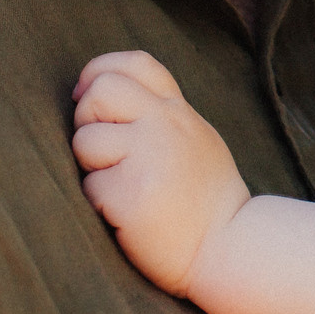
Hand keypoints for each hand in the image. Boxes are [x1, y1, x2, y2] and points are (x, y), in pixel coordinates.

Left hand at [72, 51, 251, 296]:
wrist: (230, 249)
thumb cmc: (204, 200)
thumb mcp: (194, 140)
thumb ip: (159, 114)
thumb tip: (98, 92)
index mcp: (179, 111)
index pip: (135, 64)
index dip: (100, 71)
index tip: (87, 96)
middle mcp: (166, 124)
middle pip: (100, 91)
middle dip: (86, 120)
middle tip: (103, 153)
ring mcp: (150, 155)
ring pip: (84, 141)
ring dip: (92, 170)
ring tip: (125, 190)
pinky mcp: (131, 193)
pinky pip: (89, 187)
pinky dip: (100, 205)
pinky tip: (128, 216)